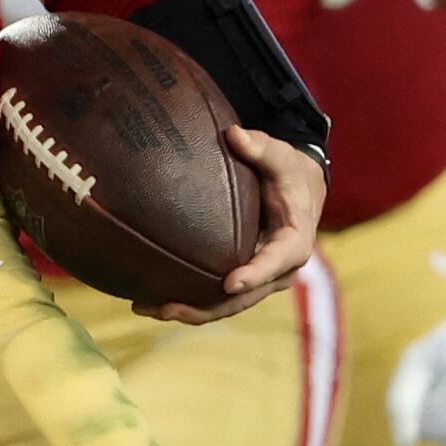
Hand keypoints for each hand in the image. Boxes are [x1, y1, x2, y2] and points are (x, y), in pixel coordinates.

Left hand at [150, 131, 325, 324]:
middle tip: (166, 307)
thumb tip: (235, 135)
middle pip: (244, 298)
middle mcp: (279, 270)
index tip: (229, 282)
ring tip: (145, 308)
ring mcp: (261, 280)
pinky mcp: (243, 279)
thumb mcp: (281, 157)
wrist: (300, 190)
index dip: (255, 274)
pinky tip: (151, 301)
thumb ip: (261, 148)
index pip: (276, 262)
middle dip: (206, 307)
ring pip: (226, 306)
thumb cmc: (289, 172)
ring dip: (188, 311)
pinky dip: (188, 302)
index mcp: (294, 243)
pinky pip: (217, 299)